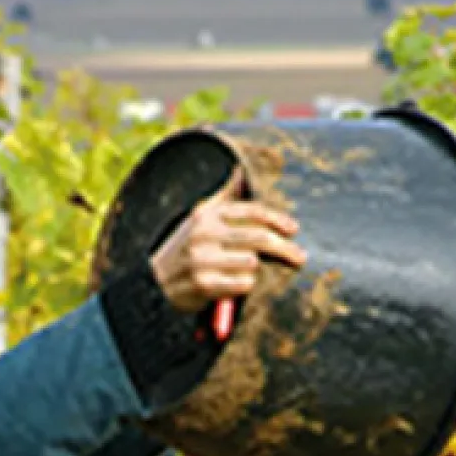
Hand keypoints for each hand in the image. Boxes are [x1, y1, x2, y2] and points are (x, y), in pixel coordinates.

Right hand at [147, 172, 305, 315]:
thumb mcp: (200, 218)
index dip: (278, 220)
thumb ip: (224, 196)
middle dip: (285, 248)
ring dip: (257, 270)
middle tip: (301, 257)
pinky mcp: (204, 285)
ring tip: (247, 272)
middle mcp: (204, 234)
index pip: (252, 211)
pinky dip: (245, 286)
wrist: (154, 282)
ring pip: (253, 263)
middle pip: (259, 238)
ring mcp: (202, 260)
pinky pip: (242, 285)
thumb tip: (241, 169)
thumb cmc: (187, 248)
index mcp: (207, 214)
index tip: (294, 229)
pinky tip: (235, 285)